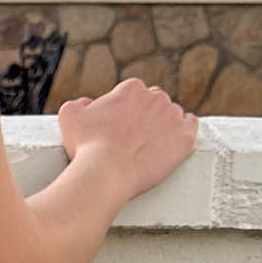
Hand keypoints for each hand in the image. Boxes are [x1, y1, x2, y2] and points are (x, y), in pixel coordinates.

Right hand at [57, 79, 198, 203]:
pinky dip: (183, 132)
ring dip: (164, 126)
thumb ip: (80, 103)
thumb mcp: (70, 116)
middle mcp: (156, 97)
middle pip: (154, 103)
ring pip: (172, 115)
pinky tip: (173, 142)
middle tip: (134, 137)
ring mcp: (173, 116)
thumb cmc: (86, 146)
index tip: (120, 126)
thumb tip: (88, 103)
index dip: (126, 111)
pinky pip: (191, 127)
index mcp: (131, 89)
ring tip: (150, 146)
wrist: (107, 172)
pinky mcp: (185, 137)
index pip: (134, 94)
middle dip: (146, 117)